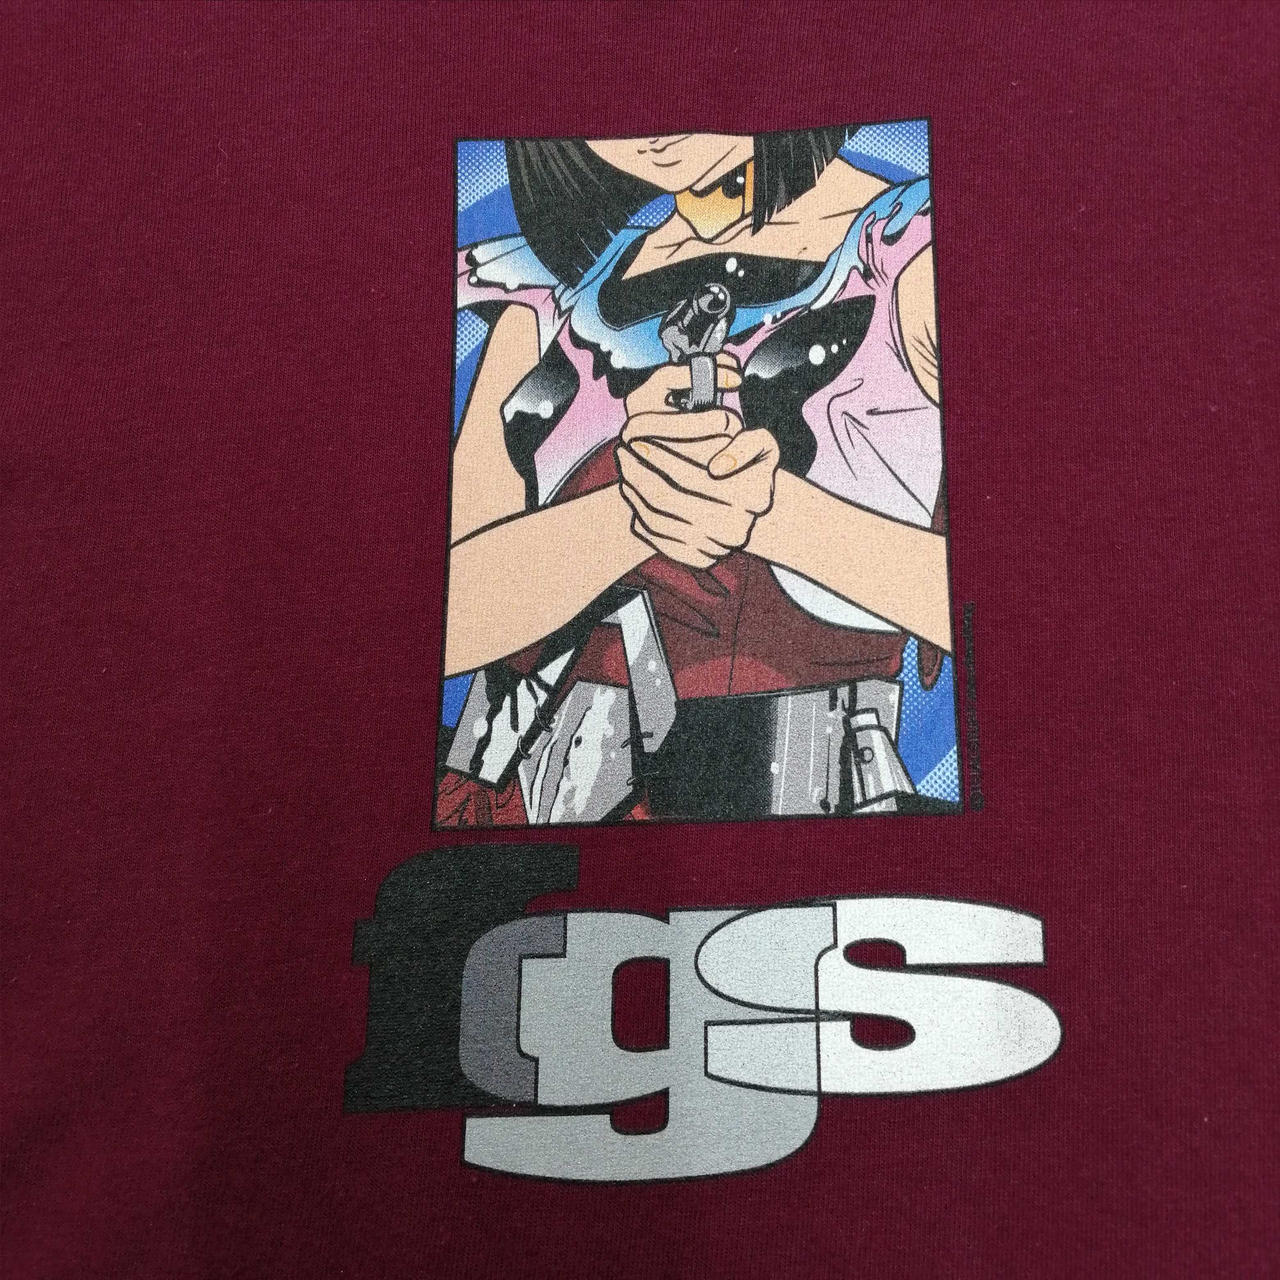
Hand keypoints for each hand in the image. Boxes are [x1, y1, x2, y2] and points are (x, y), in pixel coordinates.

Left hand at [617, 357, 779, 568]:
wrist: (755, 512)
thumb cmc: (752, 469)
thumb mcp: (764, 445)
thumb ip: (747, 444)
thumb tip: (718, 468)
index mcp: (749, 497)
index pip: (689, 473)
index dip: (657, 454)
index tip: (635, 436)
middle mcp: (733, 528)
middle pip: (667, 496)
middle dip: (638, 471)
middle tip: (622, 450)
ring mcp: (715, 548)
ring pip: (658, 518)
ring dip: (633, 490)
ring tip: (624, 467)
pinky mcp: (698, 560)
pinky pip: (658, 537)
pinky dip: (638, 513)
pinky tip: (631, 491)